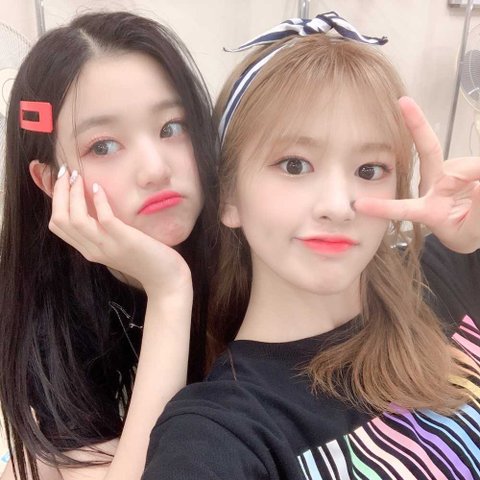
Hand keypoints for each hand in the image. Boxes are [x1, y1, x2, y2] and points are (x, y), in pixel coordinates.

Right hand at [49, 168, 191, 296]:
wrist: (166, 279)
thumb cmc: (145, 259)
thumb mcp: (118, 245)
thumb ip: (104, 232)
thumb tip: (96, 207)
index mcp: (89, 250)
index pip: (58, 225)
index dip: (55, 201)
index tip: (62, 181)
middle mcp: (93, 250)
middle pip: (60, 220)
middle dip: (59, 193)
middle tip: (65, 172)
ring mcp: (108, 246)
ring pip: (75, 219)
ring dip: (72, 194)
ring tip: (77, 176)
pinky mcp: (125, 240)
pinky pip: (104, 219)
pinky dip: (98, 201)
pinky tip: (99, 188)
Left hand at [354, 96, 479, 252]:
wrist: (477, 224)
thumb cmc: (465, 231)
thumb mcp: (471, 233)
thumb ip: (478, 212)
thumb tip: (479, 185)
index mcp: (428, 210)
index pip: (404, 208)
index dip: (383, 207)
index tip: (360, 204)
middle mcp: (434, 187)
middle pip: (428, 151)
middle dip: (416, 125)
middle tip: (403, 102)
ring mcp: (449, 174)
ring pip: (471, 164)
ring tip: (477, 193)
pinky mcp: (465, 167)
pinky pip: (478, 165)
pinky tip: (478, 187)